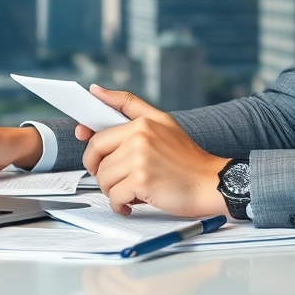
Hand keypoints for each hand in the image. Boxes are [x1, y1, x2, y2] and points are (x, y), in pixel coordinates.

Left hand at [77, 85, 229, 217]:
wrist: (212, 183)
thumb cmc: (187, 158)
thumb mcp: (162, 122)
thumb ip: (128, 104)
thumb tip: (95, 90)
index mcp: (142, 123)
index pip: (100, 133)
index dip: (87, 142)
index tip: (83, 145)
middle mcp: (140, 137)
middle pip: (97, 156)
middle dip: (100, 171)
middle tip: (115, 179)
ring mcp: (140, 158)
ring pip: (103, 178)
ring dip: (113, 190)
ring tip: (131, 191)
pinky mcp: (142, 180)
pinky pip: (114, 195)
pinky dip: (120, 204)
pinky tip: (131, 204)